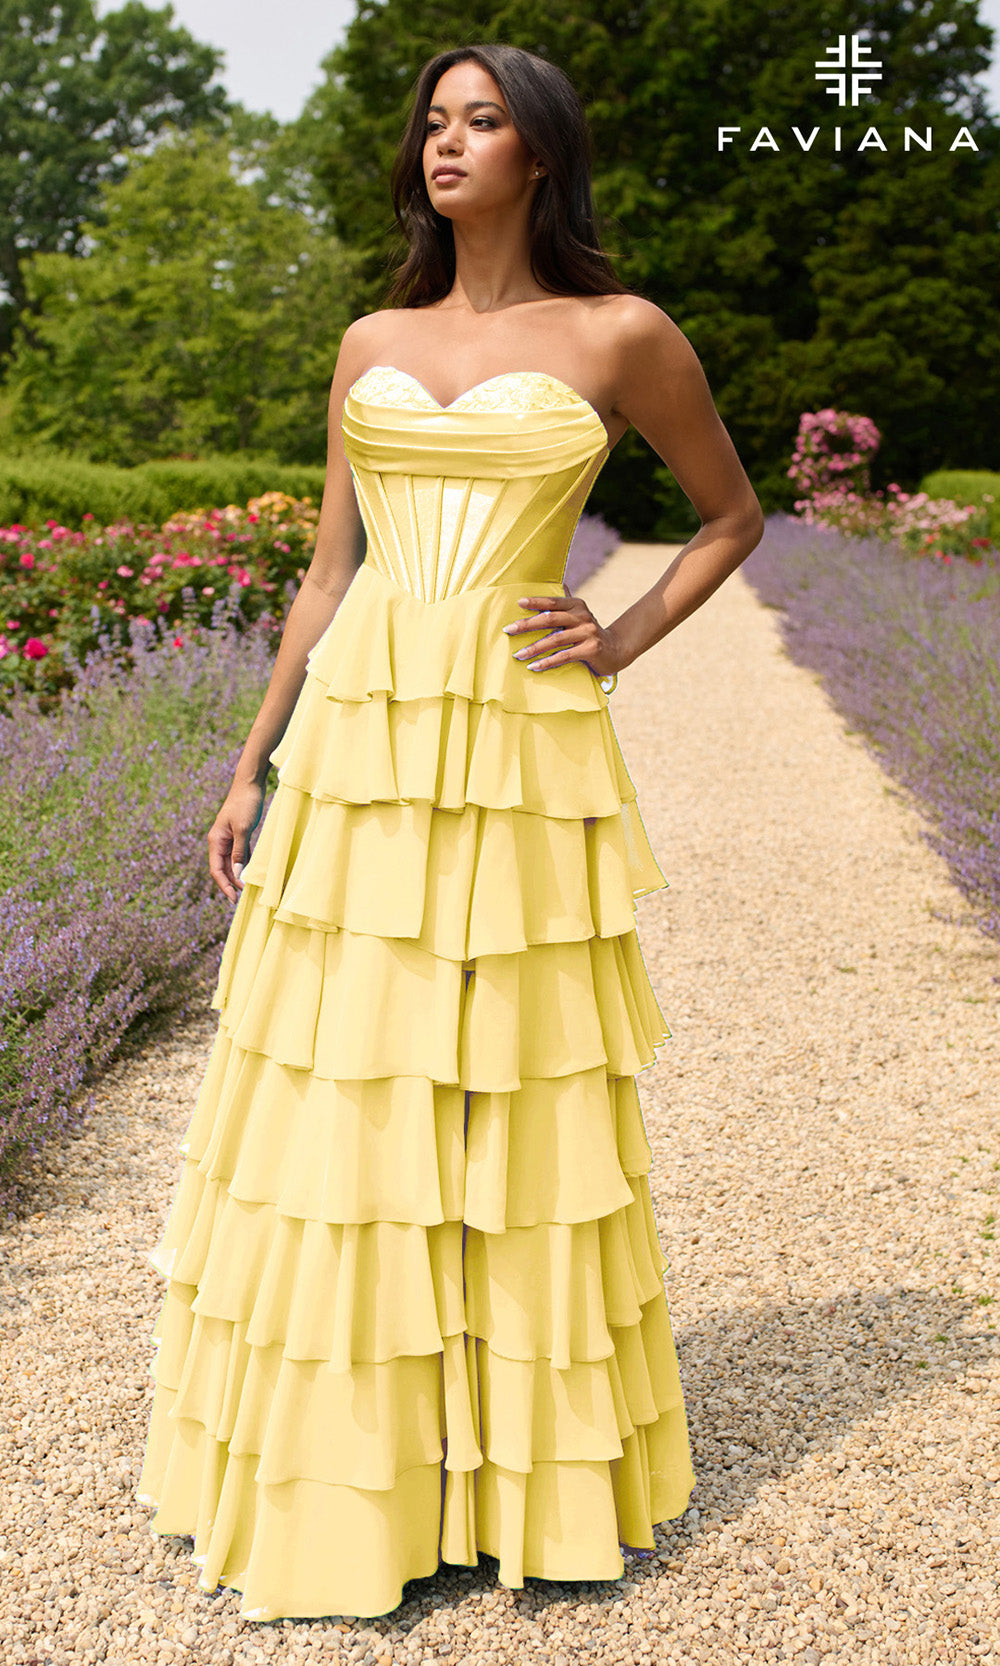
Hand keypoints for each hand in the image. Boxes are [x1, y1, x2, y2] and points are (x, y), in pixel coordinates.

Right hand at [208, 777, 264, 902]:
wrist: (250, 783)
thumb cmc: (245, 803)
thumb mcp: (243, 829)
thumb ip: (239, 852)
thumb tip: (237, 874)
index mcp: (215, 840)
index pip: (216, 869)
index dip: (223, 885)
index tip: (233, 898)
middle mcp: (219, 841)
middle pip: (222, 868)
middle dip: (230, 883)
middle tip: (241, 899)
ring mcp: (228, 838)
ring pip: (231, 863)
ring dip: (237, 876)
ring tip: (246, 890)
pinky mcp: (238, 835)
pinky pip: (239, 855)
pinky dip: (244, 865)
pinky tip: (250, 874)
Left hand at [502, 595, 623, 679]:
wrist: (616, 650)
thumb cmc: (589, 633)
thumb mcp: (579, 616)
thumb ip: (566, 603)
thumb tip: (556, 584)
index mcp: (577, 605)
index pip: (553, 601)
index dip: (536, 601)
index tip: (519, 603)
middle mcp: (583, 616)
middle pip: (550, 619)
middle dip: (527, 625)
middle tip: (509, 630)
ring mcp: (588, 633)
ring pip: (555, 640)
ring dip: (534, 648)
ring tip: (518, 654)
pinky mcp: (591, 649)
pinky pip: (565, 656)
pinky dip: (548, 662)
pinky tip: (534, 666)